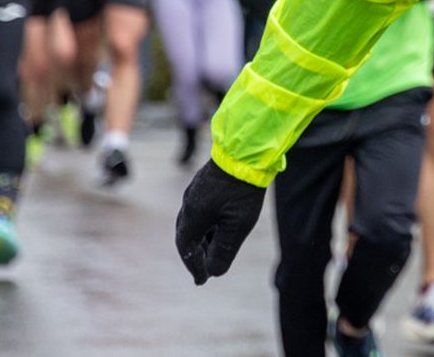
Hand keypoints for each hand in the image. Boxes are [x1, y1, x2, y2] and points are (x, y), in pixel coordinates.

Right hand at [175, 160, 265, 284]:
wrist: (247, 152)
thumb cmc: (242, 190)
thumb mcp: (237, 225)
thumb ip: (223, 251)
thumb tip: (213, 272)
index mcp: (192, 217)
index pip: (187, 249)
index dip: (194, 266)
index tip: (202, 281)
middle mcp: (188, 204)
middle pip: (187, 236)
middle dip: (195, 255)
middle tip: (205, 270)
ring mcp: (196, 192)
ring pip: (194, 223)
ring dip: (202, 240)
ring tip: (214, 251)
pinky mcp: (205, 183)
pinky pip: (201, 211)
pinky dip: (207, 225)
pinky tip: (219, 226)